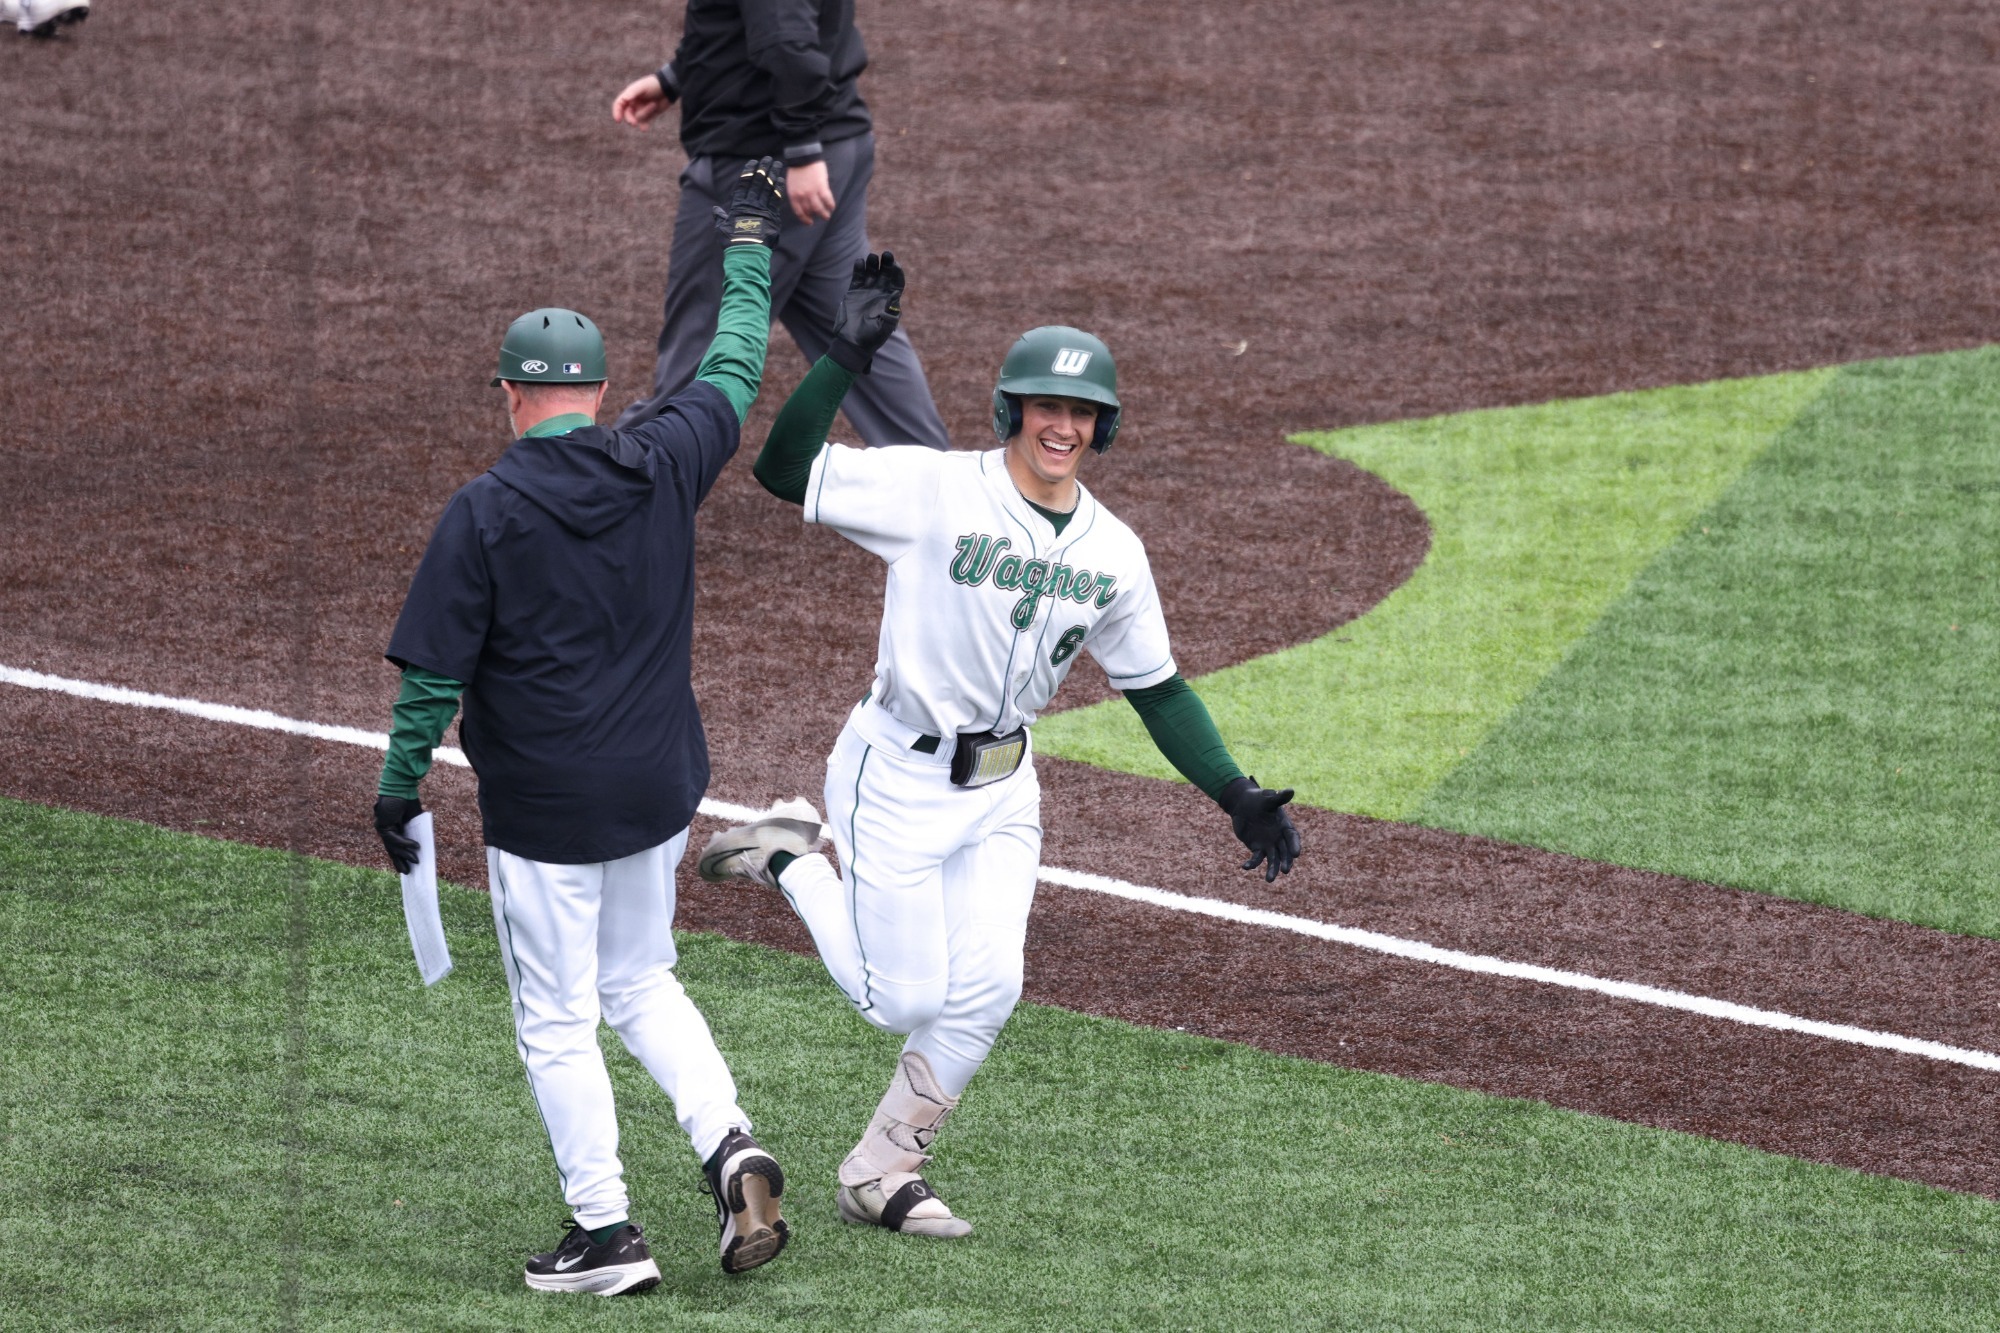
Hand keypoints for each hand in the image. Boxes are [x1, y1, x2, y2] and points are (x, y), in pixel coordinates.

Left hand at [374, 795, 422, 874]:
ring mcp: (382, 828)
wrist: (401, 787)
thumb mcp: (414, 820)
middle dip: (400, 861)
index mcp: (392, 828)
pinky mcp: (383, 825)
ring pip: (392, 847)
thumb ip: (415, 832)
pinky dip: (405, 843)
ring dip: (405, 854)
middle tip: (407, 872)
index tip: (407, 867)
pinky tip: (415, 847)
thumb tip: (421, 847)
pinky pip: (394, 838)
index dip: (401, 856)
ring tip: (416, 861)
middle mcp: (385, 829)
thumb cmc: (407, 801)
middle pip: (392, 850)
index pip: (395, 846)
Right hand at [612, 73, 671, 127]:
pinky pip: (644, 123)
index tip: (618, 120)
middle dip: (630, 119)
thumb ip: (633, 92)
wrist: (669, 87)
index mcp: (630, 95)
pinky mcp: (650, 115)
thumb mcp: (642, 87)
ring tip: (654, 105)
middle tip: (634, 123)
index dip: (617, 112)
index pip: (619, 104)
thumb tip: (625, 99)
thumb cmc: (654, 84)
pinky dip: (643, 126)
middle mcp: (634, 103)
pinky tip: (644, 128)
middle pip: (627, 114)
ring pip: (637, 118)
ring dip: (645, 114)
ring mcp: (641, 109)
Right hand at [711, 156, 786, 247]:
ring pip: (768, 187)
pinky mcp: (772, 215)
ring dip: (773, 174)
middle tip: (768, 159)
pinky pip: (776, 198)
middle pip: (758, 182)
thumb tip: (716, 210)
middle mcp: (750, 203)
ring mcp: (762, 208)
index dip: (749, 172)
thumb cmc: (733, 242)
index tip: (753, 163)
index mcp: (738, 204)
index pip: (744, 183)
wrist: (747, 251)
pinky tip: (782, 179)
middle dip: (763, 168)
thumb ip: (720, 217)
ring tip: (777, 164)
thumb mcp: (722, 228)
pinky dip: (779, 188)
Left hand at [787, 159, 835, 224]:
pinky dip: (830, 205)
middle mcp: (802, 196)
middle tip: (821, 217)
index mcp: (793, 195)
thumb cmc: (797, 168)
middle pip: (810, 211)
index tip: (809, 222)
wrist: (803, 157)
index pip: (799, 212)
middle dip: (815, 216)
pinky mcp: (821, 187)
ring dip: (824, 214)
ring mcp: (812, 192)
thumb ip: (797, 193)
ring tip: (827, 215)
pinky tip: (832, 206)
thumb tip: (804, 202)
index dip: (804, 219)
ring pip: (819, 208)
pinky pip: (827, 200)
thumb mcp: (792, 184)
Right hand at [827, 251, 904, 373]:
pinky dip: (859, 269)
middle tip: (886, 254)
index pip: (897, 282)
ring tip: (872, 257)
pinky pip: (858, 277)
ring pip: (871, 272)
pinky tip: (859, 262)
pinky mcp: (853, 292)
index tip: (895, 266)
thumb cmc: (872, 338)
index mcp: (891, 301)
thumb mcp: (884, 326)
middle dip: (886, 264)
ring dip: (873, 263)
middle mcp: (880, 294)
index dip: (897, 273)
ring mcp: (866, 292)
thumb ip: (890, 312)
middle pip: (885, 274)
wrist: (853, 344)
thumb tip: (895, 296)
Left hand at [1217, 777, 1300, 882]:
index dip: (1295, 845)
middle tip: (1285, 870)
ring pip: (1273, 860)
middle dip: (1285, 861)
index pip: (1292, 837)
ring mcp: (1269, 844)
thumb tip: (1290, 791)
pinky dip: (1252, 864)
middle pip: (1285, 852)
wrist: (1243, 804)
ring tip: (1269, 880)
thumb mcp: (1268, 798)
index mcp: (1285, 826)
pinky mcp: (1257, 848)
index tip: (1296, 854)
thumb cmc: (1258, 799)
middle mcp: (1279, 838)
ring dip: (1272, 870)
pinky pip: (1256, 858)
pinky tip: (1245, 867)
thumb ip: (1278, 797)